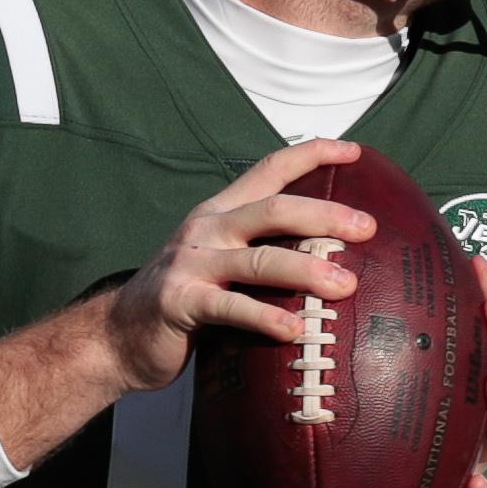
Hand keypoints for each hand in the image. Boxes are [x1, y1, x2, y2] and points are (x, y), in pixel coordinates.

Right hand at [97, 141, 373, 398]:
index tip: (355, 151)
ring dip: (306, 271)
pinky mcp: (180, 302)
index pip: (270, 170)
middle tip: (367, 227)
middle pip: (274, 210)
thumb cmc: (186, 302)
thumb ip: (264, 254)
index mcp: (221, 213)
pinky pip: (231, 308)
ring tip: (345, 285)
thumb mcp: (223, 265)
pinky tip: (294, 329)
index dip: (312, 155)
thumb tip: (337, 263)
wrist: (119, 336)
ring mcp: (191, 264)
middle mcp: (207, 229)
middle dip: (324, 215)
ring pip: (259, 260)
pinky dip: (265, 318)